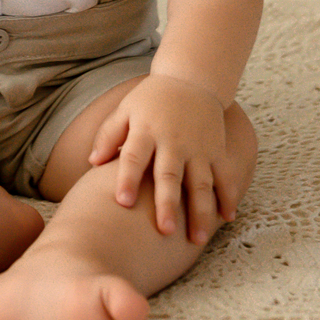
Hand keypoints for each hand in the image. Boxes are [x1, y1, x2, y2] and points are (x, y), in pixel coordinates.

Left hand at [88, 72, 239, 243]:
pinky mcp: (217, 150)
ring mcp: (198, 147)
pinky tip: (227, 218)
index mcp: (146, 130)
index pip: (134, 156)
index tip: (121, 202)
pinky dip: (228, 195)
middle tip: (165, 231)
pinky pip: (225, 175)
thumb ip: (108, 135)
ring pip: (201, 183)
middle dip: (168, 203)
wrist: (191, 79)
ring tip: (197, 239)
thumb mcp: (126, 109)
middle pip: (169, 175)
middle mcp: (174, 140)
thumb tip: (91, 162)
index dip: (127, 178)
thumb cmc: (151, 100)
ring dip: (200, 211)